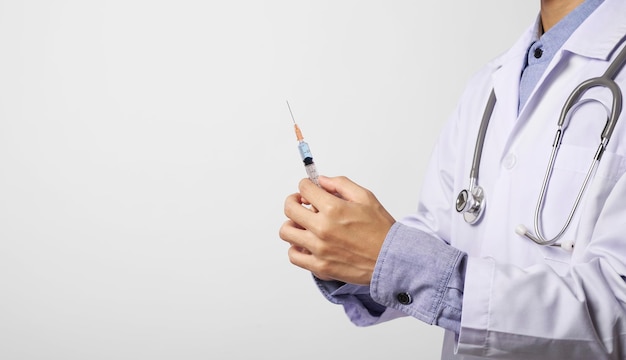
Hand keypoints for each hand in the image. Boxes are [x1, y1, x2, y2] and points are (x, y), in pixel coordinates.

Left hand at [279, 176, 394, 285]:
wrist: (391, 259)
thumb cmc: (381, 229)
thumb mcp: (365, 197)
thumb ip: (340, 185)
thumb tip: (321, 181)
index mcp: (333, 209)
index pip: (304, 188)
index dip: (306, 185)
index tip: (309, 189)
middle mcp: (322, 228)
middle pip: (289, 208)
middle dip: (294, 201)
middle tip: (302, 203)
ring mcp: (318, 249)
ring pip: (286, 232)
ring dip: (292, 224)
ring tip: (304, 225)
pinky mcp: (319, 267)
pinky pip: (294, 255)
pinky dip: (296, 248)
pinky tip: (307, 244)